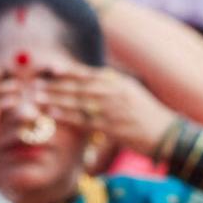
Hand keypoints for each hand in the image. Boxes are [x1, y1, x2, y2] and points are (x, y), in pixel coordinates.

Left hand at [38, 66, 173, 156]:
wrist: (168, 134)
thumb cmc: (149, 119)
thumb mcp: (132, 96)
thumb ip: (113, 89)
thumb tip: (100, 83)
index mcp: (117, 82)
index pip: (87, 73)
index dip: (67, 70)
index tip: (49, 67)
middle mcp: (114, 91)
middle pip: (78, 85)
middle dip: (55, 84)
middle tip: (34, 82)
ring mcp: (113, 108)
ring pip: (79, 100)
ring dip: (56, 98)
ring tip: (37, 97)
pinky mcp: (113, 126)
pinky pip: (85, 120)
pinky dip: (68, 116)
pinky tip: (53, 114)